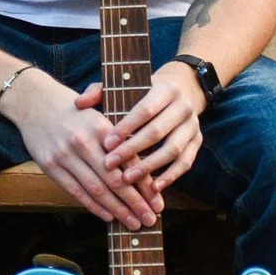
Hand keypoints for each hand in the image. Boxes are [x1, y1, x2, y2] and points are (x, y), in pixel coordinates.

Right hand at [7, 73, 164, 228]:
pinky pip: (75, 191)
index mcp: (100, 127)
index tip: (158, 202)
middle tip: (151, 219)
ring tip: (134, 223)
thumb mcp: (100, 112)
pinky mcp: (49, 165)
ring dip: (117, 210)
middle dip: (135, 203)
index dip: (145, 185)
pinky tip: (108, 216)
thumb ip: (121, 136)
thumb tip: (144, 168)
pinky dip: (93, 206)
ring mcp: (64, 155)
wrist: (34, 102)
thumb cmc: (74, 111)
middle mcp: (83, 142)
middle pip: (114, 180)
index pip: (129, 162)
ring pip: (96, 189)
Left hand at [104, 61, 205, 192]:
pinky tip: (153, 188)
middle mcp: (183, 107)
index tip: (106, 144)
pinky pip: (186, 163)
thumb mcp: (125, 86)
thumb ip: (100, 92)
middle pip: (157, 132)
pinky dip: (170, 177)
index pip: (145, 109)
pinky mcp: (197, 142)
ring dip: (149, 166)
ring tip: (128, 179)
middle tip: (110, 164)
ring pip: (173, 150)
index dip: (126, 127)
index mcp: (165, 89)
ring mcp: (193, 126)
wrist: (182, 90)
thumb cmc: (142, 92)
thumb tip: (78, 103)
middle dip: (132, 150)